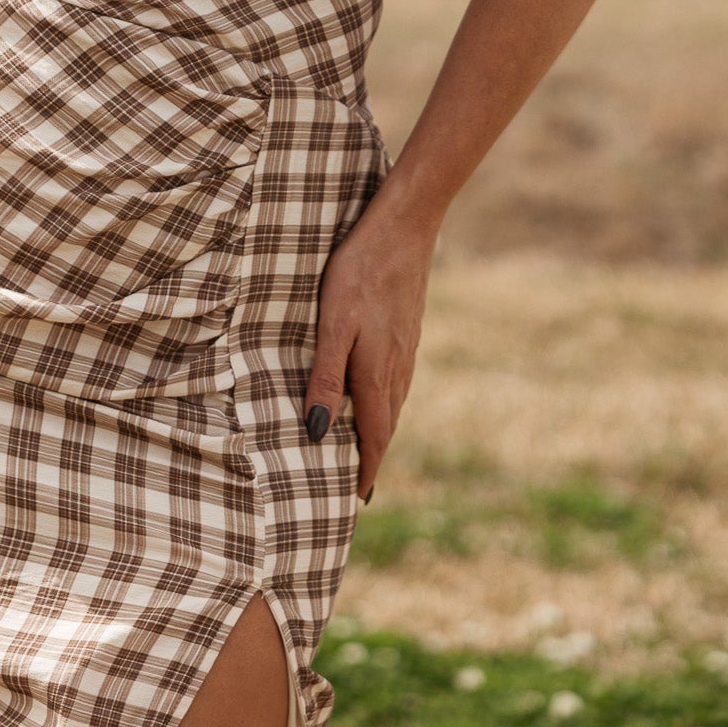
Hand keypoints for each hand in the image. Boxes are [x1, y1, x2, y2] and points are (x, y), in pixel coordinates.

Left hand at [303, 201, 436, 502]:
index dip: (364, 469)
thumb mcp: (334, 323)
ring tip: (363, 448)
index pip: (373, 437)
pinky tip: (378, 393)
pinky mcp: (408, 329)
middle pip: (386, 426)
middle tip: (356, 485)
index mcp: (378, 374)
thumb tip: (319, 432)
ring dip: (379, 430)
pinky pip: (397, 380)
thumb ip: (326, 377)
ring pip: (394, 403)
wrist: (406, 226)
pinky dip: (386, 401)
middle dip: (371, 456)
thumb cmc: (361, 271)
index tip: (356, 500)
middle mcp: (398, 368)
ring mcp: (407, 348)